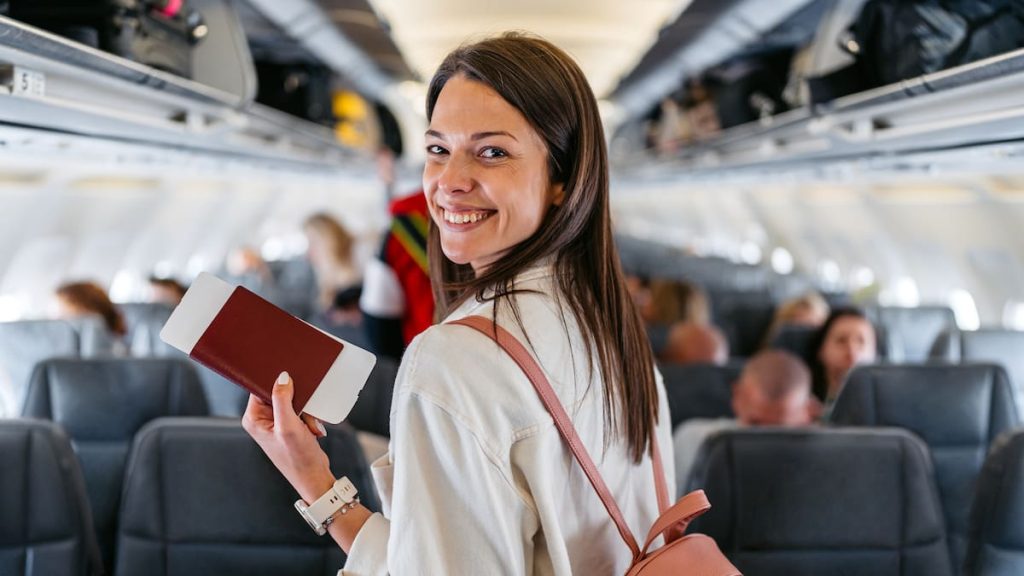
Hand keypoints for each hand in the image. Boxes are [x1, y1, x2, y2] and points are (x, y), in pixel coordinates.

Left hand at [242, 371, 335, 502]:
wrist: (314, 476)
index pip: (261, 388)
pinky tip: (311, 430)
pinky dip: (310, 418)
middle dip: (298, 402)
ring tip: (308, 427)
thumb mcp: (289, 426)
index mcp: (254, 418)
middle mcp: (262, 419)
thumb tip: (282, 377)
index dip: (278, 385)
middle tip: (304, 416)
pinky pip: (301, 410)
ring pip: (294, 401)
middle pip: (280, 393)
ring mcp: (276, 422)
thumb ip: (282, 400)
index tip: (293, 390)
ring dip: (306, 412)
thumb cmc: (297, 459)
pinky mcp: (289, 425)